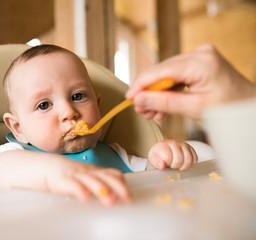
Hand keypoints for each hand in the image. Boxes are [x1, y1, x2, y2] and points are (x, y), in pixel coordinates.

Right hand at [45, 158, 131, 206]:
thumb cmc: (70, 175)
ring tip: (109, 199)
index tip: (129, 197)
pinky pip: (72, 184)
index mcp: (95, 172)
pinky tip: (84, 197)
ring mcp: (76, 175)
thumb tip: (118, 194)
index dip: (122, 184)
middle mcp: (88, 172)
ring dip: (101, 189)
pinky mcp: (63, 180)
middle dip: (117, 188)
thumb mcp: (88, 176)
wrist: (47, 167)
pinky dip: (79, 190)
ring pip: (90, 180)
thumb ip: (101, 182)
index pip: (113, 174)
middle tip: (126, 198)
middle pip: (105, 177)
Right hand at [126, 43, 255, 120]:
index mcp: (201, 62)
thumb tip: (138, 100)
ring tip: (151, 113)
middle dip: (148, 92)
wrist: (248, 107)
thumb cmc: (230, 110)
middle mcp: (200, 53)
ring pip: (166, 74)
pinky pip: (175, 75)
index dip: (141, 84)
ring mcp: (200, 56)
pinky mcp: (198, 62)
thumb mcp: (194, 108)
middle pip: (162, 71)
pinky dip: (167, 91)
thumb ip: (164, 103)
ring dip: (157, 94)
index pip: (160, 71)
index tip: (129, 98)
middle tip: (141, 111)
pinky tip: (162, 107)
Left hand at [148, 140, 197, 170]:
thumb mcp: (153, 158)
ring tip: (178, 166)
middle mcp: (175, 143)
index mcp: (164, 145)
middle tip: (172, 165)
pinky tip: (184, 164)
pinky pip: (195, 158)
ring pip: (189, 159)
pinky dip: (191, 164)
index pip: (168, 157)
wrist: (164, 149)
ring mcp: (184, 145)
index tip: (165, 163)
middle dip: (175, 166)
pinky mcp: (191, 148)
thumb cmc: (158, 155)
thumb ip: (156, 162)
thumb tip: (162, 165)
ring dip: (184, 166)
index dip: (167, 164)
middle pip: (179, 159)